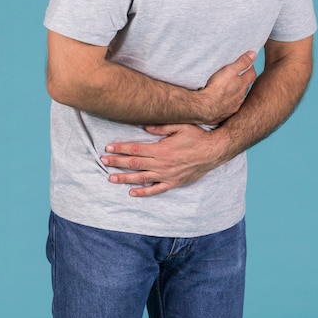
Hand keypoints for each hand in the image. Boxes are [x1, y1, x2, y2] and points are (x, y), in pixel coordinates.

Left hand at [101, 124, 224, 196]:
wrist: (214, 151)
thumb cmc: (198, 136)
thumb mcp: (181, 126)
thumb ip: (162, 127)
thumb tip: (145, 127)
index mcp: (162, 149)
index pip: (136, 150)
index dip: (121, 149)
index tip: (108, 148)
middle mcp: (162, 164)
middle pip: (134, 164)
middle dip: (117, 162)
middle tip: (103, 161)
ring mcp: (167, 175)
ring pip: (141, 178)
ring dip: (124, 178)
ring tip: (111, 177)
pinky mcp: (174, 183)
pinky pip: (156, 190)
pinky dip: (143, 192)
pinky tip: (132, 192)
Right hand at [199, 51, 256, 124]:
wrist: (205, 107)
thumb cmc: (217, 88)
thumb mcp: (230, 70)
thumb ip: (242, 62)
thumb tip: (254, 54)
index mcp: (242, 84)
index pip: (252, 74)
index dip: (250, 68)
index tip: (247, 64)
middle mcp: (241, 96)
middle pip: (245, 86)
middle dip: (243, 81)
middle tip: (237, 76)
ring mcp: (234, 106)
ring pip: (238, 98)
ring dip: (235, 93)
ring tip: (228, 89)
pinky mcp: (226, 114)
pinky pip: (229, 108)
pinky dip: (228, 103)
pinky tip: (222, 102)